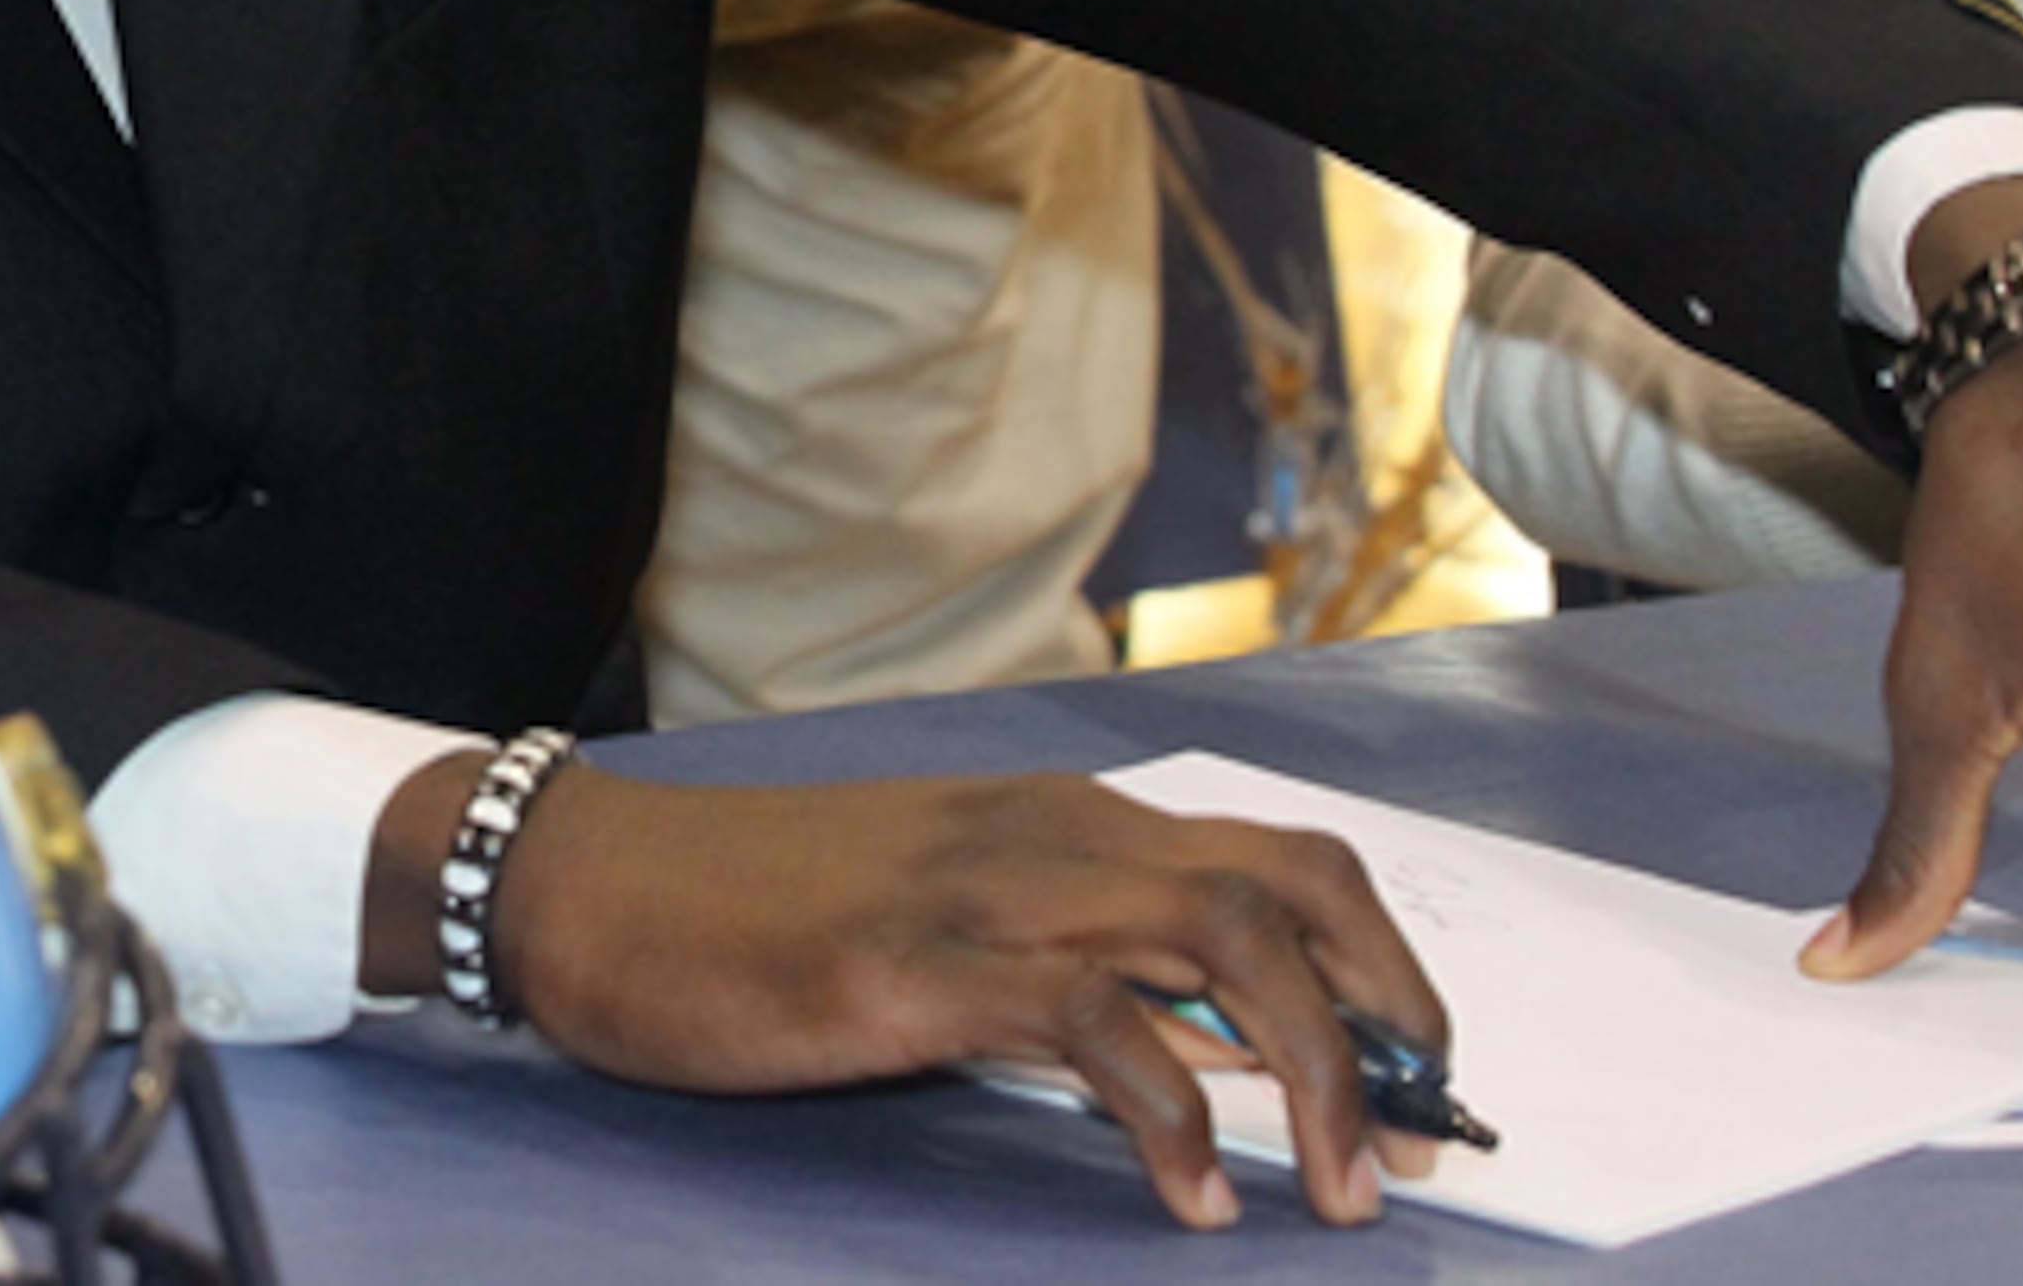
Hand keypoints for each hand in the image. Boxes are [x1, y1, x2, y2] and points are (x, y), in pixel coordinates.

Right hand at [368, 753, 1446, 1229]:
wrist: (595, 884)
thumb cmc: (759, 917)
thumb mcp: (944, 925)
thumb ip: (1074, 967)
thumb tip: (1223, 1057)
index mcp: (1063, 823)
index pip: (1281, 858)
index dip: (1385, 963)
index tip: (1427, 1082)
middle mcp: (1052, 835)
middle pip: (1289, 884)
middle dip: (1390, 1008)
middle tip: (1419, 1142)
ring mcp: (989, 891)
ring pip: (1223, 937)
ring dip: (1315, 1066)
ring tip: (1343, 1190)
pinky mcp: (919, 966)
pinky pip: (1094, 1023)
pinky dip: (1174, 1114)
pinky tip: (1193, 1198)